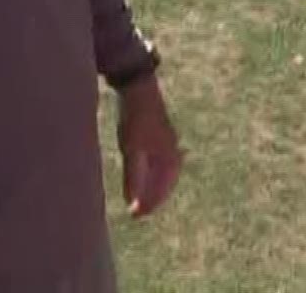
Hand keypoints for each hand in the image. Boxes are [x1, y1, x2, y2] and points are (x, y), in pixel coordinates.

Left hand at [116, 76, 182, 218]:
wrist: (137, 89)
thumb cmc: (136, 119)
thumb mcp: (133, 150)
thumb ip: (134, 177)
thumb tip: (134, 203)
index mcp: (171, 157)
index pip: (162, 189)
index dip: (149, 204)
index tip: (136, 215)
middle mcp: (173, 152)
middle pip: (164, 183)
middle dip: (151, 199)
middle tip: (136, 213)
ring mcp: (165, 144)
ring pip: (161, 174)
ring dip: (151, 188)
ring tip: (137, 200)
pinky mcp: (156, 138)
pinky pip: (156, 164)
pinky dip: (148, 175)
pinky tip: (138, 177)